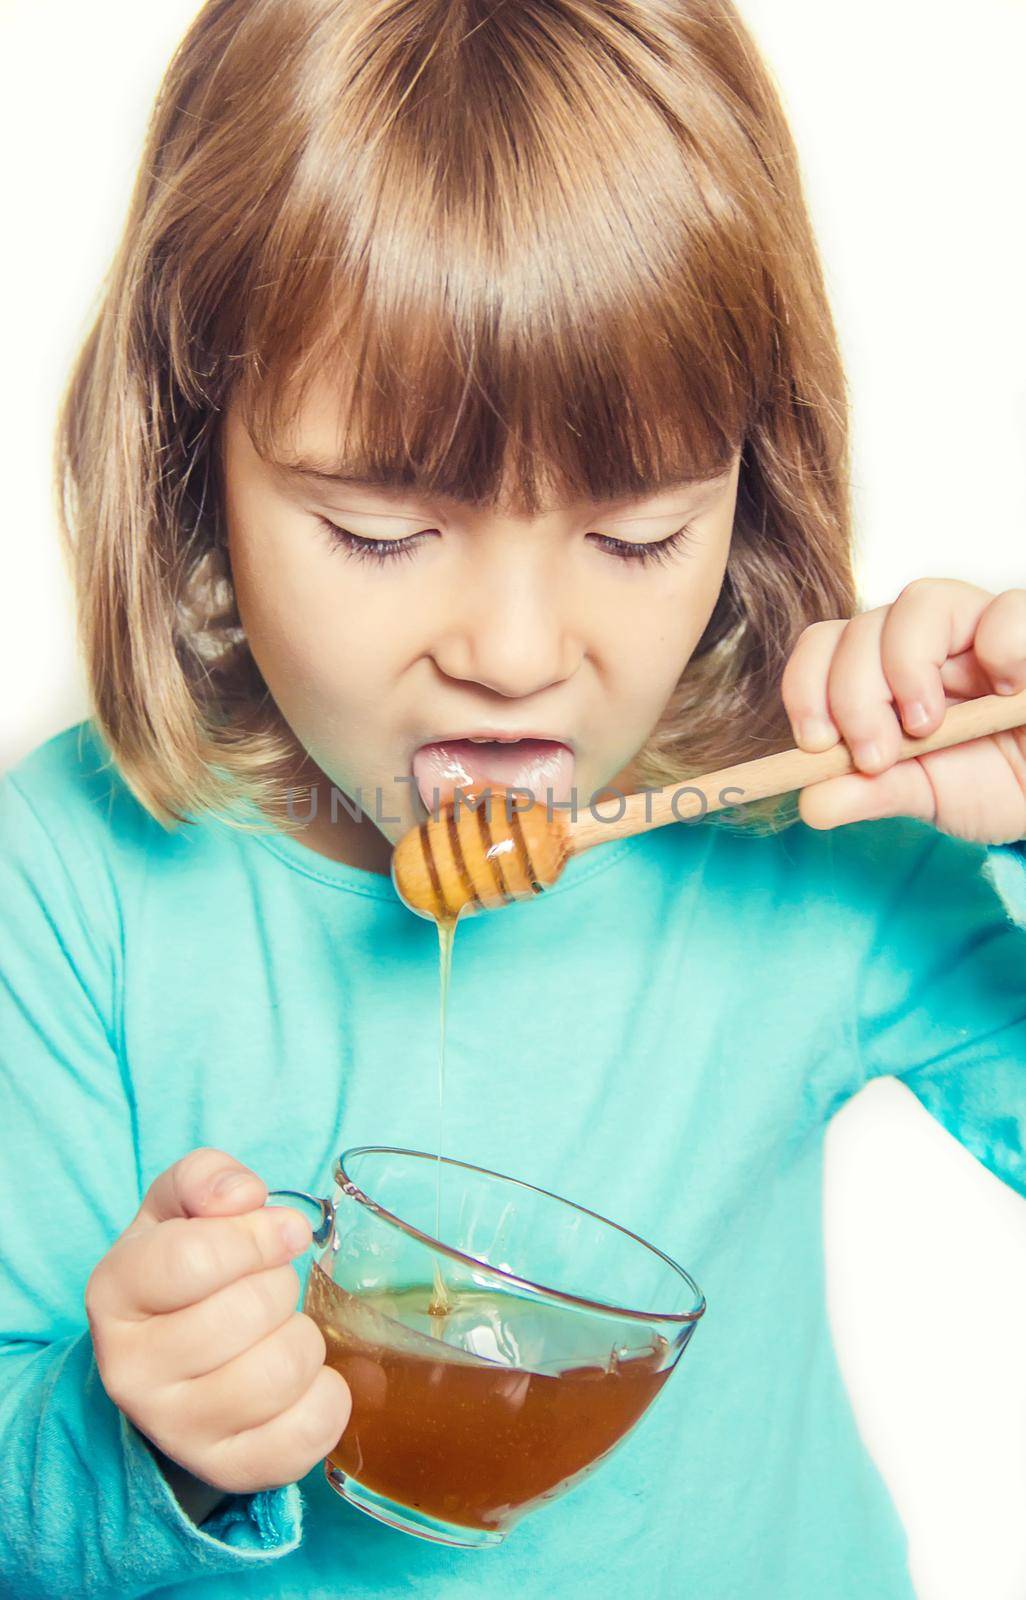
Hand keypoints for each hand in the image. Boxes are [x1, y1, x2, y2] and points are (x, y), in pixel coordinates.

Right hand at [85, 1147, 351, 1497]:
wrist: (168, 1362)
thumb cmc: (182, 1270)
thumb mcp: (180, 1206)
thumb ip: (206, 1178)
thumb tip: (242, 1197)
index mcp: (114, 1292)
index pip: (194, 1258)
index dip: (256, 1235)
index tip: (281, 1231)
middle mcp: (130, 1370)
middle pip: (249, 1310)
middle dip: (278, 1284)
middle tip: (266, 1288)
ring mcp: (176, 1428)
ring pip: (283, 1369)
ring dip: (303, 1337)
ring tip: (278, 1332)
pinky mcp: (226, 1470)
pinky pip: (311, 1430)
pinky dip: (327, 1395)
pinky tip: (302, 1381)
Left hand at [780, 578, 1025, 843]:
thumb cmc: (992, 782)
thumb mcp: (926, 794)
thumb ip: (872, 792)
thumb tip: (811, 804)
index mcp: (884, 669)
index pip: (825, 645)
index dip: (806, 687)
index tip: (816, 744)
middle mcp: (925, 637)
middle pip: (862, 628)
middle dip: (853, 697)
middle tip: (876, 757)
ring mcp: (978, 625)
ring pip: (921, 602)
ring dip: (908, 668)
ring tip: (927, 726)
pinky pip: (1008, 610)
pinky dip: (999, 646)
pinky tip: (1003, 691)